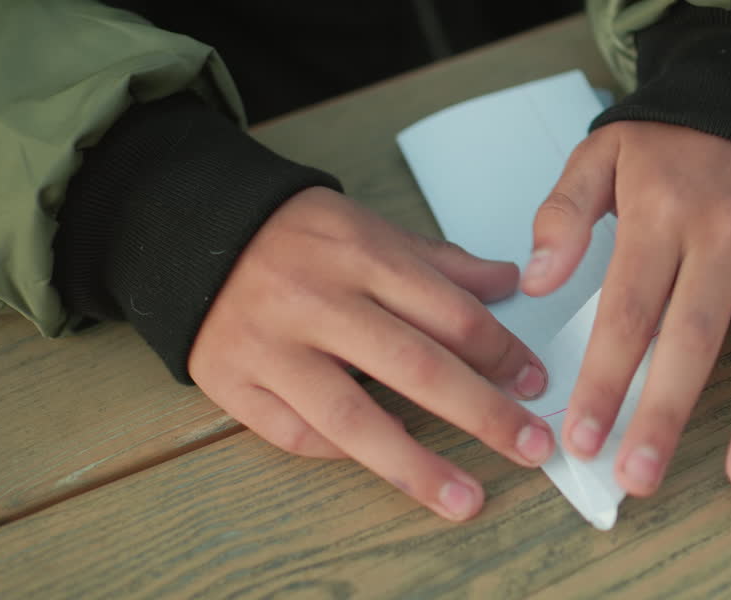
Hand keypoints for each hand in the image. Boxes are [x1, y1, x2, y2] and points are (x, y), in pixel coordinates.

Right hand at [188, 187, 553, 520]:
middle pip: (415, 367)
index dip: (502, 353)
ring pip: (354, 417)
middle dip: (483, 414)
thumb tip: (511, 284)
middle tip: (530, 447)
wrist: (194, 234)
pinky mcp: (234, 381)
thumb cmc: (298, 238)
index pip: (450, 312)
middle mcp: (318, 301)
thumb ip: (442, 264)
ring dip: (417, 465)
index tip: (536, 383)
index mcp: (362, 255)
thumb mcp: (373, 230)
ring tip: (466, 498)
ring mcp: (272, 346)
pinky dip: (344, 453)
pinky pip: (299, 433)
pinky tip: (385, 463)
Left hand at [522, 122, 730, 495]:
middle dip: (665, 413)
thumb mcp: (600, 154)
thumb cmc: (668, 140)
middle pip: (695, 337)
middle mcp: (728, 234)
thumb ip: (563, 214)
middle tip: (639, 479)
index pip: (629, 311)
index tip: (582, 439)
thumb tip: (538, 279)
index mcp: (663, 215)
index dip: (604, 379)